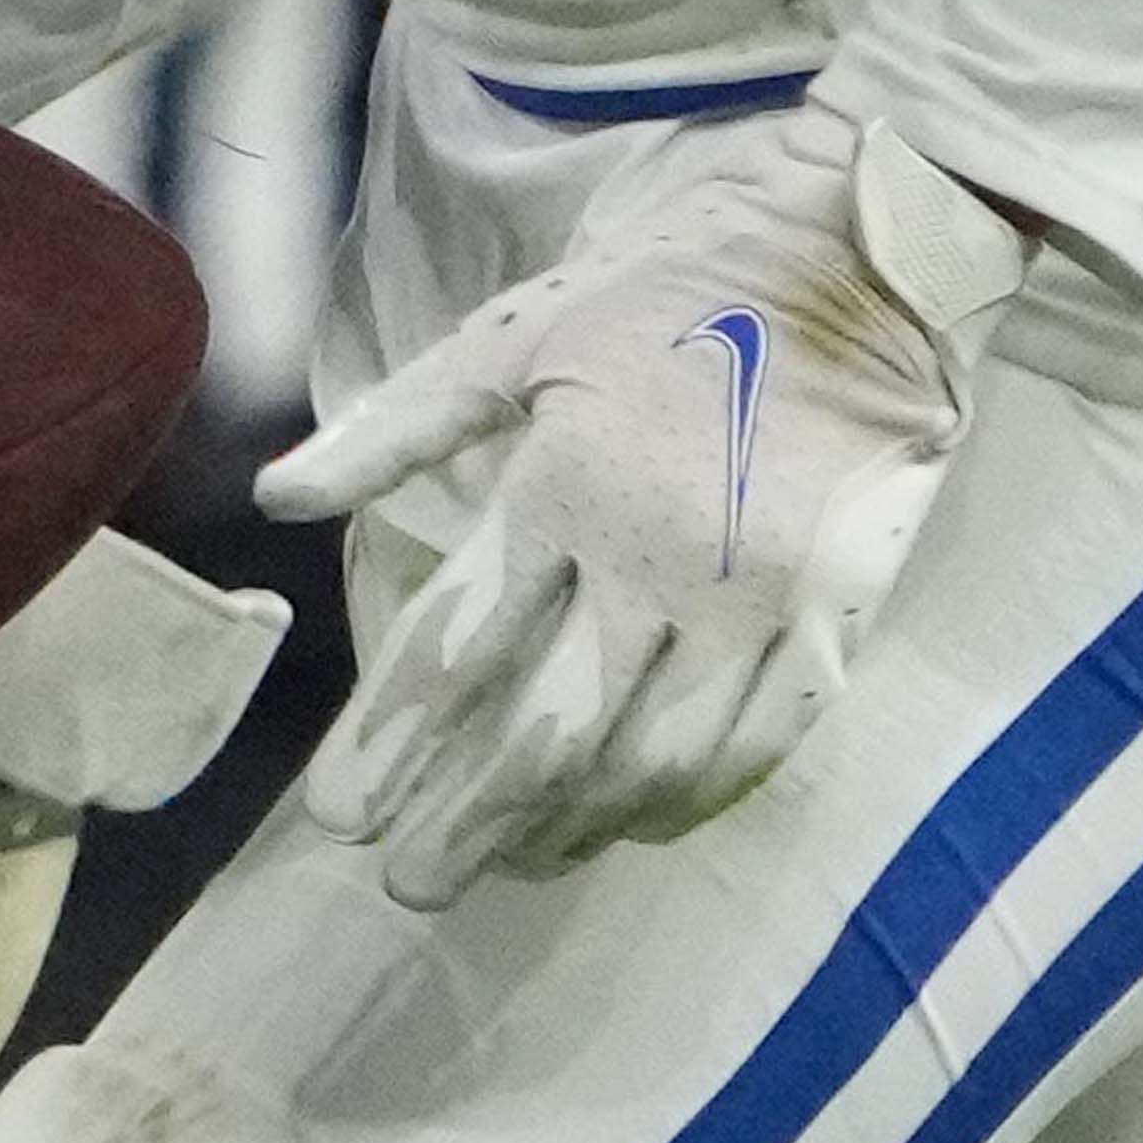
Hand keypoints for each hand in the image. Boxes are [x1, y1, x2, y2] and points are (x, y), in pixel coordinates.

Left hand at [262, 102, 1011, 900]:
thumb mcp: (515, 334)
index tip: (339, 814)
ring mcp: (756, 601)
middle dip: (466, 819)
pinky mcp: (835, 618)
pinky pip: (754, 748)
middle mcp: (658, 560)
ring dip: (571, 828)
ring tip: (512, 863)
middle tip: (407, 884)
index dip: (390, 741)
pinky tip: (634, 825)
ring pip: (650, 762)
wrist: (863, 258)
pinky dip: (687, 802)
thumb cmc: (670, 288)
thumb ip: (397, 425)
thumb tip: (279, 499)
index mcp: (565, 487)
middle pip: (545, 732)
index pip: (456, 649)